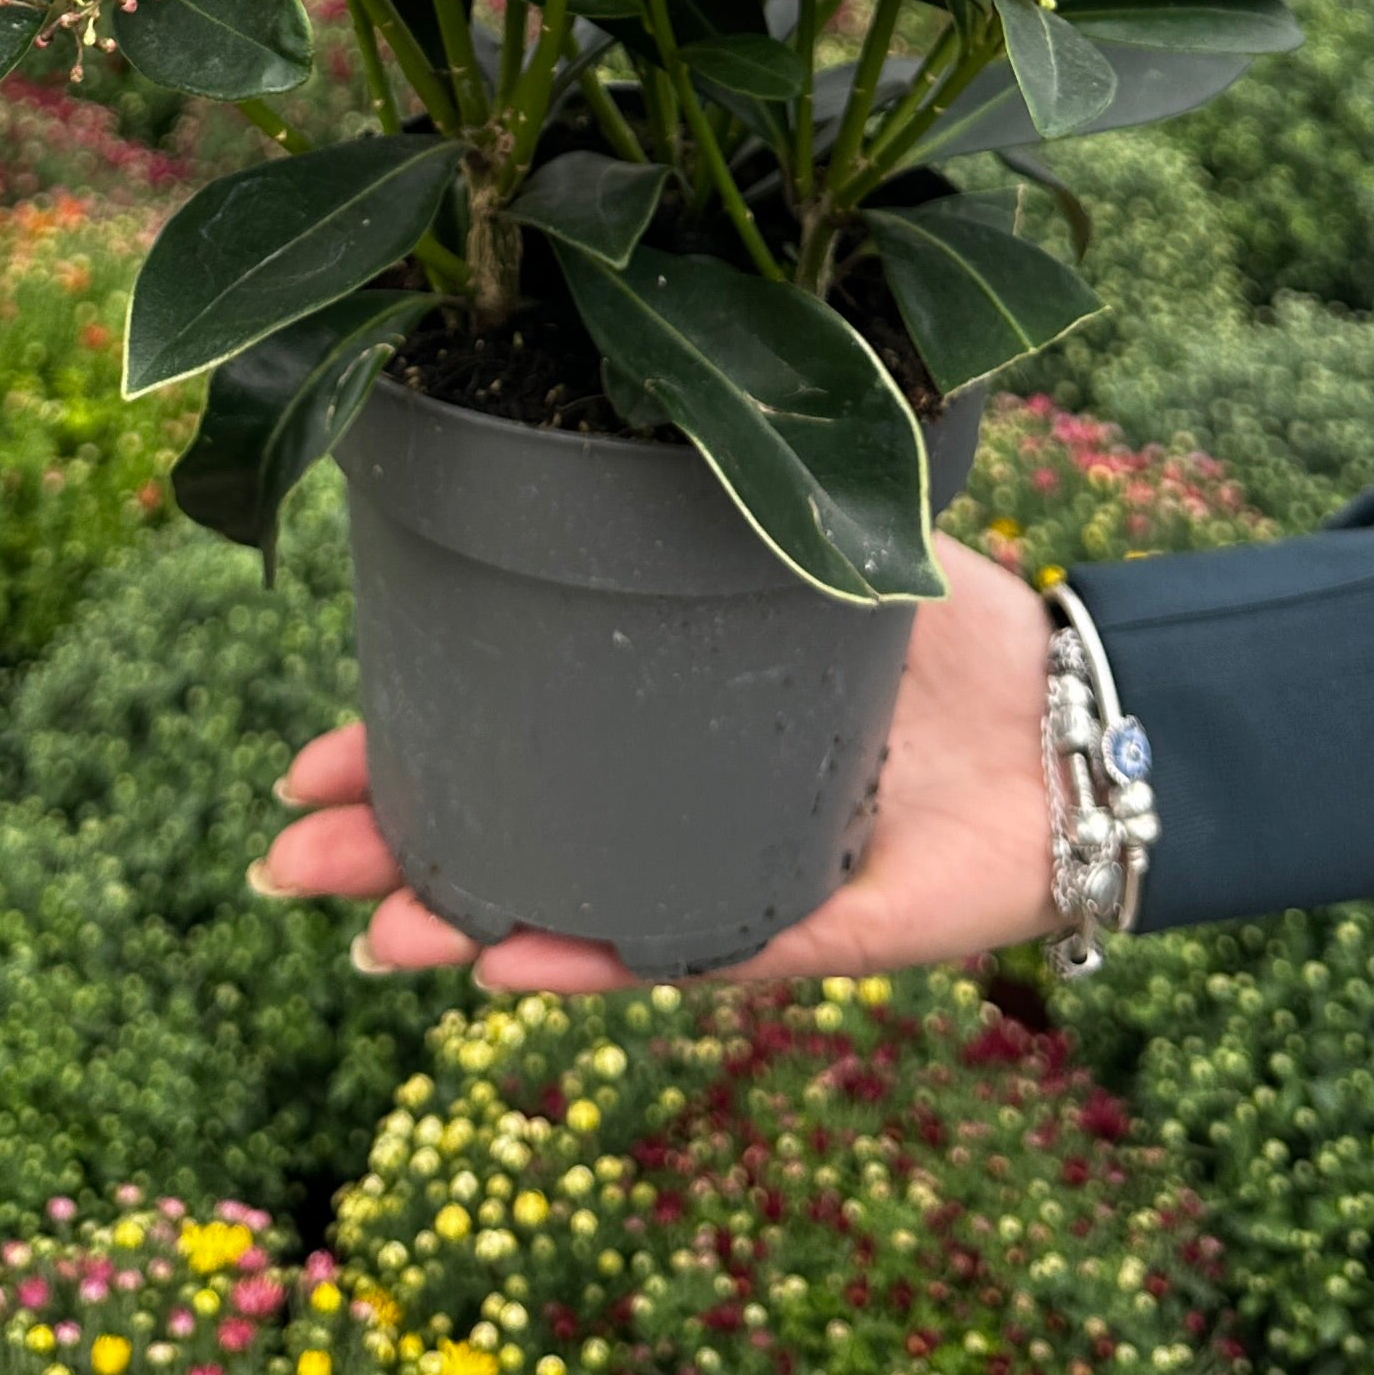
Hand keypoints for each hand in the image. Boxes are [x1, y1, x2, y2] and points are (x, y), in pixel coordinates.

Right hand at [256, 534, 1054, 991]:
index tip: (303, 768)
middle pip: (510, 838)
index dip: (401, 752)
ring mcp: (729, 873)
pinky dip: (597, 964)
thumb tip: (597, 406)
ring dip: (466, 924)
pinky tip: (508, 967)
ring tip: (375, 933)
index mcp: (664, 712)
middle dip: (390, 854)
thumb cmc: (953, 623)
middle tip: (286, 868)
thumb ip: (711, 500)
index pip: (509, 733)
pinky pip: (683, 953)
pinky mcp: (805, 930)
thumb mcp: (808, 538)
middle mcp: (679, 803)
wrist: (1087, 715)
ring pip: (570, 913)